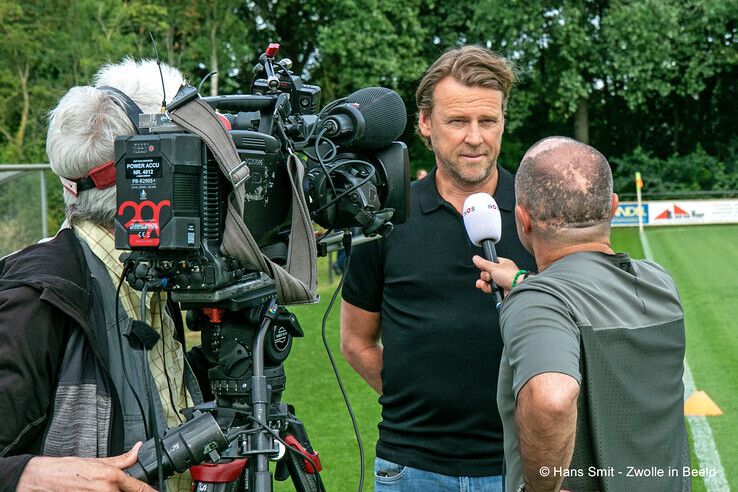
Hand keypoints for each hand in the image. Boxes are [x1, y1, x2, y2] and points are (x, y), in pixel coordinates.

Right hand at [17, 442, 154, 491]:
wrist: (45, 479)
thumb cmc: (68, 470)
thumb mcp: (98, 461)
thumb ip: (122, 459)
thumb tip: (138, 450)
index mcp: (112, 477)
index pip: (139, 488)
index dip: (150, 491)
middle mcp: (107, 491)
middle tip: (125, 487)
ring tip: (108, 488)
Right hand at [472, 255, 520, 294]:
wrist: (516, 288)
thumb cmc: (511, 276)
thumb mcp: (494, 267)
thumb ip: (483, 263)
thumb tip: (475, 258)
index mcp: (502, 264)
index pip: (490, 263)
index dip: (485, 266)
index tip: (483, 268)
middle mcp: (502, 272)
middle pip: (487, 273)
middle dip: (485, 276)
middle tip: (489, 277)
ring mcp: (501, 281)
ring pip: (487, 281)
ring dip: (485, 283)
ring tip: (488, 283)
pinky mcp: (500, 289)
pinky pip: (490, 288)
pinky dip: (488, 288)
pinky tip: (489, 288)